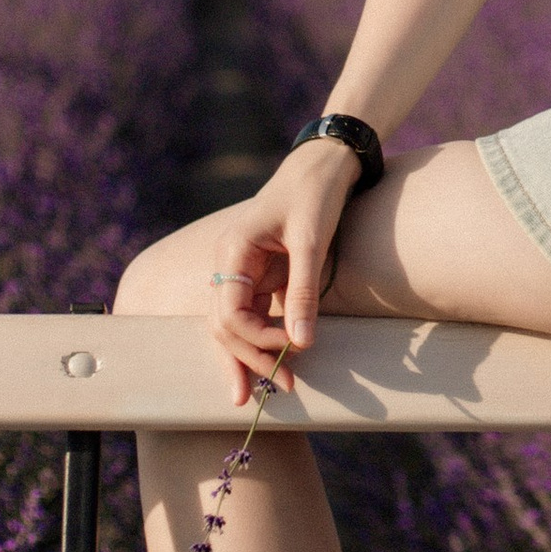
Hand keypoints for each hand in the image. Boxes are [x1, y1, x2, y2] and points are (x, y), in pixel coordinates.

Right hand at [202, 142, 359, 396]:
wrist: (325, 163)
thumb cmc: (315, 194)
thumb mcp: (311, 241)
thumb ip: (303, 293)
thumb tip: (300, 345)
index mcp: (232, 251)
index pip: (228, 313)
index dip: (254, 339)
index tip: (288, 349)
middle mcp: (228, 263)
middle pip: (225, 326)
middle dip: (250, 359)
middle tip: (284, 388)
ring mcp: (242, 270)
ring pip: (236, 325)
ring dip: (255, 355)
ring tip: (280, 386)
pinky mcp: (260, 275)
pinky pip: (254, 314)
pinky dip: (265, 339)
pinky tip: (276, 363)